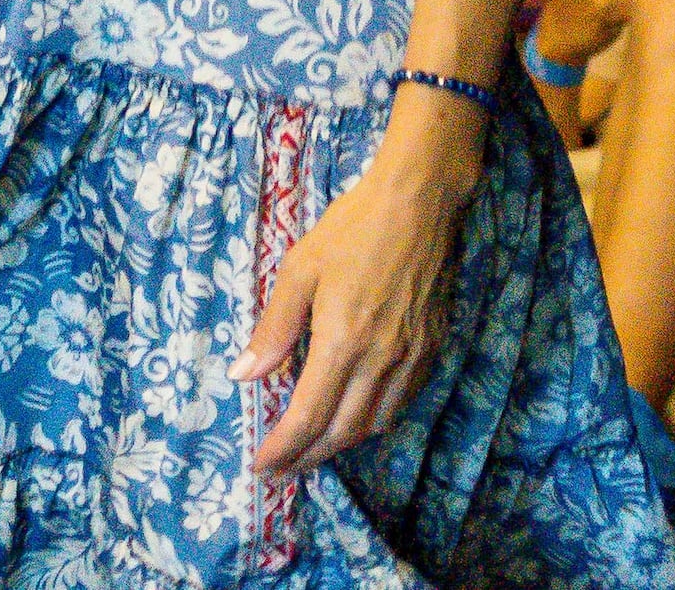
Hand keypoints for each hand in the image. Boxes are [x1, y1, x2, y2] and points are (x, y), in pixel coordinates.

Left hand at [242, 98, 471, 474]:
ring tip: (312, 448)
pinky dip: (372, 420)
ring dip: (340, 444)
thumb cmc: (351, 229)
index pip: (308, 415)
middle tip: (282, 469)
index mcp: (342, 340)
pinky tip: (354, 415)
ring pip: (373, 423)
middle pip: (341, 431)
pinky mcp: (430, 350)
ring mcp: (411, 358)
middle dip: (307, 457)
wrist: (418, 205)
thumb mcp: (299, 270)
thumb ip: (273, 328)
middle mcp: (380, 360)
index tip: (262, 467)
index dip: (283, 448)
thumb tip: (244, 375)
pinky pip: (400, 403)